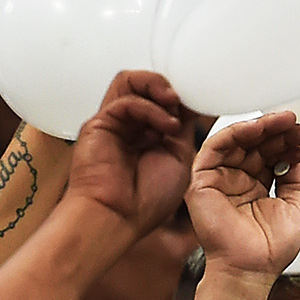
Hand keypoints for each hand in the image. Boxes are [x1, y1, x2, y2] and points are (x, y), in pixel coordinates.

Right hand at [64, 71, 197, 238]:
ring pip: (130, 82)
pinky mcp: (99, 123)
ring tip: (173, 102)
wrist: (117, 218)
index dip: (181, 96)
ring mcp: (114, 123)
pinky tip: (165, 126)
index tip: (200, 99)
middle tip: (184, 100)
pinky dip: (150, 108)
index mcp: (149, 135)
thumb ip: (183, 127)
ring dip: (156, 86)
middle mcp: (130, 126)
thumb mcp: (180, 157)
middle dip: (168, 87)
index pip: (162, 100)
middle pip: (145, 85)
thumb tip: (193, 103)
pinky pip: (126, 101)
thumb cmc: (146, 201)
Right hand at [189, 112, 299, 278]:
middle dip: (281, 132)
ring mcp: (219, 178)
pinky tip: (259, 128)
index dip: (289, 142)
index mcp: (256, 186)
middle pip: (256, 144)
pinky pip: (215, 147)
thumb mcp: (292, 207)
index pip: (271, 153)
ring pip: (238, 141)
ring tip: (286, 121)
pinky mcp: (202, 181)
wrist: (251, 271)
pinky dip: (236, 133)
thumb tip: (296, 155)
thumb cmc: (269, 251)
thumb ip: (293, 180)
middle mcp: (237, 179)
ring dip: (262, 127)